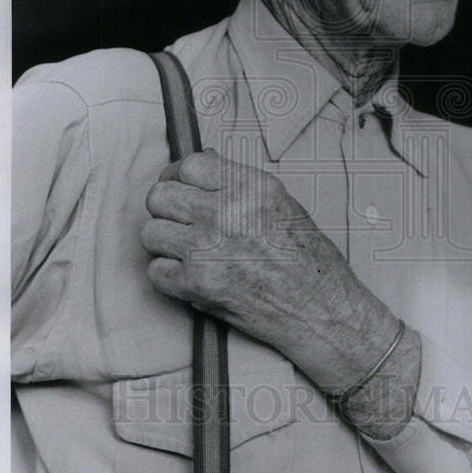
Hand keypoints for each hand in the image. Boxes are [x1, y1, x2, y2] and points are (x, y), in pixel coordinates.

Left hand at [141, 148, 400, 392]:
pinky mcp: (197, 285)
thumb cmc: (308, 259)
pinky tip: (191, 277)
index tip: (180, 186)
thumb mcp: (283, 203)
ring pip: (151, 233)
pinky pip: (156, 271)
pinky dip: (169, 276)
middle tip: (180, 221)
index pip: (189, 165)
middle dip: (166, 209)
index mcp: (250, 187)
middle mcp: (226, 212)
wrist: (320, 309)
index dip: (177, 176)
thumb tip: (203, 163)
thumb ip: (239, 183)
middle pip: (160, 195)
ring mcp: (208, 248)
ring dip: (165, 243)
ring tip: (187, 251)